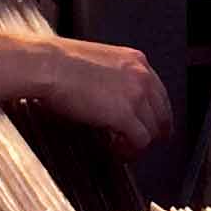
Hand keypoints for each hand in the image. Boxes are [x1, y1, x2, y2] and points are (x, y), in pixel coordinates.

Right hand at [15, 33, 177, 157]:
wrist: (48, 65)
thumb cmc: (59, 63)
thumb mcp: (97, 63)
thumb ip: (114, 78)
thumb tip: (112, 100)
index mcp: (136, 60)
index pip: (159, 91)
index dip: (156, 112)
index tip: (151, 123)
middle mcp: (142, 76)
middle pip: (162, 112)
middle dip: (155, 131)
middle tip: (144, 143)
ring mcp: (136, 95)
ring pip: (153, 130)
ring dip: (139, 143)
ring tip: (124, 150)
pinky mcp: (125, 115)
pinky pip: (140, 141)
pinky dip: (130, 150)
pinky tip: (117, 151)